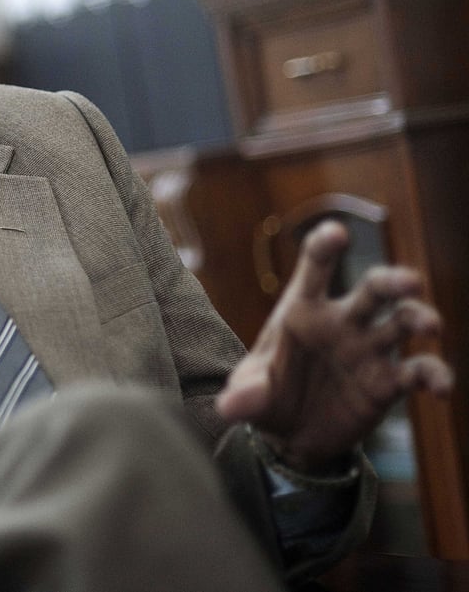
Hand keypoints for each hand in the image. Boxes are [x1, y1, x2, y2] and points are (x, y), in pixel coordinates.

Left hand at [216, 220, 453, 471]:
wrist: (291, 434)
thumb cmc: (266, 396)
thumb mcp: (248, 396)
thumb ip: (243, 396)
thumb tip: (228, 407)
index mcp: (303, 309)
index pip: (315, 268)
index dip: (325, 246)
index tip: (337, 233)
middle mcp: (342, 321)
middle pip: (373, 288)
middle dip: (392, 280)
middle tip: (410, 281)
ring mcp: (369, 348)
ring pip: (403, 320)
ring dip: (420, 317)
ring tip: (431, 327)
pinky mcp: (388, 382)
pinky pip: (419, 370)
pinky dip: (435, 374)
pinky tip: (440, 389)